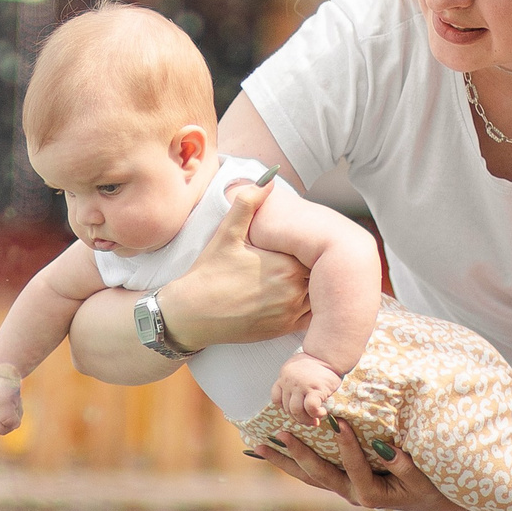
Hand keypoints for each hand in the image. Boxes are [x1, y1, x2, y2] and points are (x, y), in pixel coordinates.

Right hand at [0, 366, 24, 435]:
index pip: (3, 430)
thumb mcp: (5, 403)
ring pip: (13, 417)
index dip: (11, 421)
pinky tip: (15, 393)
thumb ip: (8, 418)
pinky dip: (18, 402)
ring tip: (14, 395)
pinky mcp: (3, 400)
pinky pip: (15, 409)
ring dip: (17, 407)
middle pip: (9, 424)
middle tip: (14, 399)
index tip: (13, 406)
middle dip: (15, 413)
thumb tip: (15, 425)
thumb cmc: (3, 384)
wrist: (5, 364)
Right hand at [158, 182, 310, 351]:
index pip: (316, 251)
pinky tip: (301, 296)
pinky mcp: (284, 329)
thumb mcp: (226, 234)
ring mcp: (290, 312)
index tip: (308, 241)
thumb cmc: (208, 273)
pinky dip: (312, 307)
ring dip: (316, 286)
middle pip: (319, 273)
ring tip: (310, 275)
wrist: (191, 315)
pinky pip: (311, 317)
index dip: (314, 246)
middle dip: (317, 264)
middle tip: (315, 255)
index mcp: (285, 264)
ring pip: (318, 295)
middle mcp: (292, 290)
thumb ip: (247, 204)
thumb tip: (268, 181)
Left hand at [250, 416, 465, 510]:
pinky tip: (276, 450)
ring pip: (309, 477)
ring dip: (284, 461)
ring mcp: (345, 490)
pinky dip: (294, 462)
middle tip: (279, 434)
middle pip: (317, 476)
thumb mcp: (423, 479)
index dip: (347, 445)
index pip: (353, 467)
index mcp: (370, 494)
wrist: (433, 503)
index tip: (339, 421)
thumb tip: (388, 448)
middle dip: (298, 454)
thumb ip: (405, 466)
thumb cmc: (430, 488)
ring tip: (259, 446)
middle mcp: (352, 494)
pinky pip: (313, 474)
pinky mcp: (343, 484)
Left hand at [271, 353, 342, 425]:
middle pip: (287, 408)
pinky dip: (316, 414)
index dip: (286, 408)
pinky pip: (310, 408)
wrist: (329, 354)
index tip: (297, 410)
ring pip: (296, 411)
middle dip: (298, 418)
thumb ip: (292, 381)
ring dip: (306, 420)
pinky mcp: (315, 388)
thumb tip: (295, 399)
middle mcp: (289, 381)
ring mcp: (301, 385)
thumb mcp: (297, 368)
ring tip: (315, 420)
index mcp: (284, 376)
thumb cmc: (316, 363)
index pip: (276, 398)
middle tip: (309, 420)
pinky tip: (322, 413)